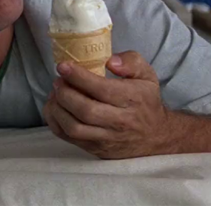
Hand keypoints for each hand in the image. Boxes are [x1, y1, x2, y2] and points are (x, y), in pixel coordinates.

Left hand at [43, 51, 178, 158]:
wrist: (155, 136)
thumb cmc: (145, 101)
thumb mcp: (146, 75)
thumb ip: (130, 61)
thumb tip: (110, 61)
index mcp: (132, 100)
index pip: (102, 89)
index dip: (78, 77)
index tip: (63, 66)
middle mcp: (120, 121)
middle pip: (85, 110)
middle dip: (65, 93)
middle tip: (58, 81)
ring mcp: (106, 138)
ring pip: (74, 127)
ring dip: (58, 109)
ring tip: (55, 94)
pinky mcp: (96, 148)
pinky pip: (68, 138)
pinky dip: (55, 122)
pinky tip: (55, 108)